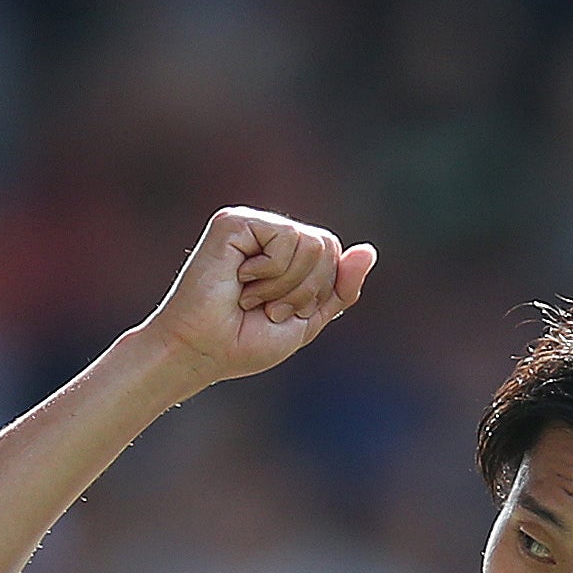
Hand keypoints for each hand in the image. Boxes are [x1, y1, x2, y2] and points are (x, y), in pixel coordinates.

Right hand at [141, 208, 376, 389]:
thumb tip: (369, 250)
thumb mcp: (308, 320)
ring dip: (286, 287)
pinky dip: (271, 273)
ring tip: (252, 298)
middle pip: (326, 246)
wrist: (203, 351)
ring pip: (310, 244)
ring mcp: (252, 224)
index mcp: (287, 254)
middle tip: (268, 308)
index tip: (285, 314)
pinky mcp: (235, 222)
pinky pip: (285, 239)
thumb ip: (340, 288)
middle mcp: (270, 234)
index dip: (320, 292)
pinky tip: (240, 281)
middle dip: (306, 290)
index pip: (333, 255)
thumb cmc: (245, 341)